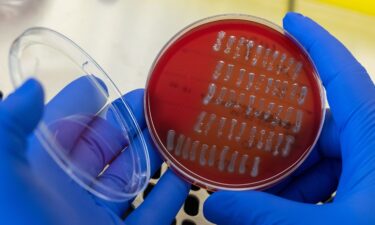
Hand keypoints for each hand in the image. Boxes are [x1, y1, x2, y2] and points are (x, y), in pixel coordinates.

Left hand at [0, 77, 189, 224]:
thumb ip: (9, 130)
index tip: (101, 85)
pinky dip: (171, 190)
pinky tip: (186, 170)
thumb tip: (30, 87)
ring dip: (156, 150)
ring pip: (133, 173)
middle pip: (106, 145)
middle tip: (154, 99)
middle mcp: (71, 190)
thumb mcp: (3, 179)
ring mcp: (99, 215)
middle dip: (130, 119)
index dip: (80, 103)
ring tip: (177, 127)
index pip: (63, 127)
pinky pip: (153, 210)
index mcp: (41, 172)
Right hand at [204, 12, 374, 224]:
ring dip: (296, 174)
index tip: (290, 23)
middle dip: (287, 140)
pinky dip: (312, 189)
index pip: (341, 73)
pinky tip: (291, 207)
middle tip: (253, 146)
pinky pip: (338, 176)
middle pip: (325, 123)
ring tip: (266, 192)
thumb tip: (217, 207)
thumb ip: (267, 217)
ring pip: (328, 154)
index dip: (315, 43)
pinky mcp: (374, 185)